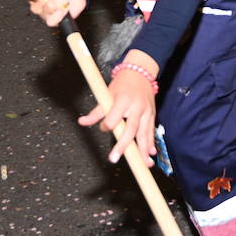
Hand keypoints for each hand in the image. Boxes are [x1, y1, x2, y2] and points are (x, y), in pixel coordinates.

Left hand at [79, 50, 158, 165]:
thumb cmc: (122, 84)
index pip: (113, 118)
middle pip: (130, 129)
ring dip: (143, 149)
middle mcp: (136, 107)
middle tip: (115, 158)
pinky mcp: (152, 115)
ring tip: (143, 163)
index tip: (104, 128)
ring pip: (144, 133)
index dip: (107, 125)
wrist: (141, 72)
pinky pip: (151, 131)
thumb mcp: (107, 94)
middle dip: (123, 145)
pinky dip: (151, 143)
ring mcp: (146, 112)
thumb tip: (82, 122)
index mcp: (123, 100)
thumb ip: (96, 111)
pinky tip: (150, 154)